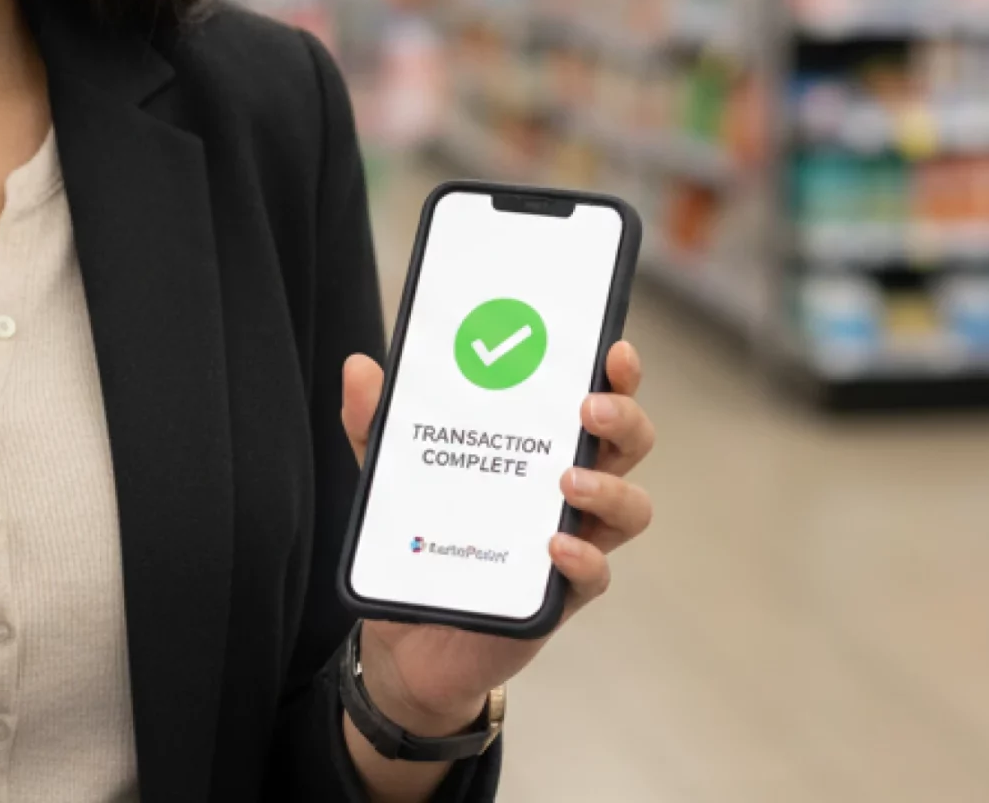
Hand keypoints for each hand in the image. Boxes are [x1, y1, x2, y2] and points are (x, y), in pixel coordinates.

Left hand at [339, 340, 657, 732]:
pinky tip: (556, 546)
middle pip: (630, 446)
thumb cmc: (422, 542)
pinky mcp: (558, 597)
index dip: (617, 374)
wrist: (405, 641)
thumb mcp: (394, 477)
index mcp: (542, 449)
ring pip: (630, 509)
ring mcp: (571, 542)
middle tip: (589, 408)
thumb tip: (359, 368)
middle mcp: (569, 491)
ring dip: (610, 487)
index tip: (612, 347)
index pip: (598, 400)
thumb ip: (377, 423)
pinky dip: (584, 558)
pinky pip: (595, 576)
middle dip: (624, 418)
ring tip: (569, 478)